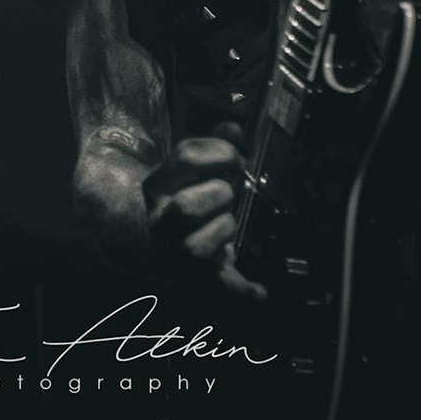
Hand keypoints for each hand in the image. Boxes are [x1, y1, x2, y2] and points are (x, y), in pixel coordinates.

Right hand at [139, 129, 266, 300]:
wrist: (164, 236)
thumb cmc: (188, 193)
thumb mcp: (195, 165)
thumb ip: (216, 143)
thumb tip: (235, 127)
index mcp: (158, 186)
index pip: (186, 157)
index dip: (219, 152)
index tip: (235, 158)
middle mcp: (161, 221)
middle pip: (186, 207)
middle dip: (219, 194)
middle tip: (229, 191)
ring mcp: (175, 251)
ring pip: (195, 248)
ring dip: (223, 230)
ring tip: (228, 221)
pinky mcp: (197, 276)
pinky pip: (216, 287)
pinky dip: (241, 291)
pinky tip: (261, 292)